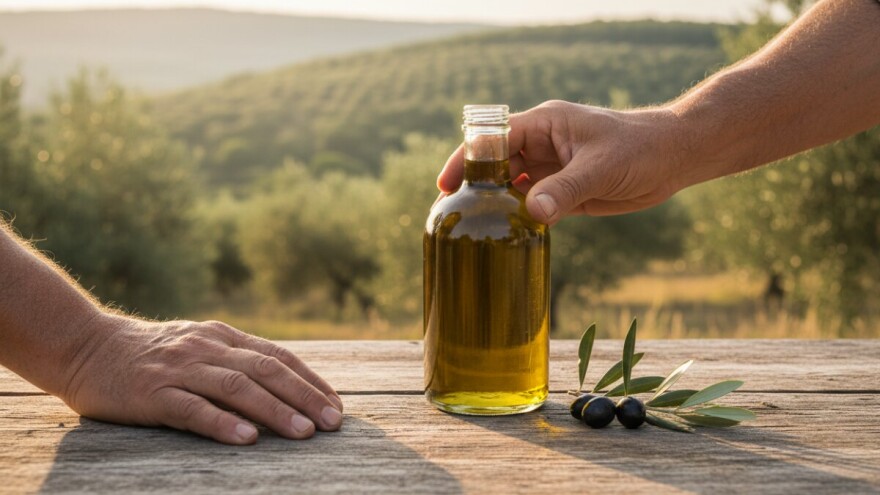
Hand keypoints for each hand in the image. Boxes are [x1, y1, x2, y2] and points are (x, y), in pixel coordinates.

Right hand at [60, 313, 343, 444]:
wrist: (87, 346)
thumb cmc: (152, 354)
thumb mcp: (198, 345)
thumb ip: (235, 358)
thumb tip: (285, 383)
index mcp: (222, 337)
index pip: (277, 357)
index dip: (310, 380)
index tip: (335, 405)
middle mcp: (206, 348)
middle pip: (266, 370)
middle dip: (304, 397)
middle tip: (332, 423)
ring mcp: (180, 369)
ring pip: (236, 387)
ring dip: (275, 410)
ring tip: (303, 433)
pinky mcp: (152, 392)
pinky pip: (193, 408)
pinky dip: (222, 422)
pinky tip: (247, 438)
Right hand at [437, 100, 685, 221]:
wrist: (674, 158)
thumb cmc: (641, 148)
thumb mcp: (602, 167)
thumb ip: (566, 189)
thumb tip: (532, 212)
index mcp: (543, 125)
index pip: (493, 139)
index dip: (466, 159)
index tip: (447, 185)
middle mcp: (541, 145)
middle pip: (494, 165)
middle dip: (474, 187)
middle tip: (451, 216)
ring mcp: (551, 169)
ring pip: (510, 187)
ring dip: (494, 206)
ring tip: (470, 230)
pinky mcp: (563, 191)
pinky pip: (531, 204)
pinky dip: (517, 218)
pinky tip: (503, 236)